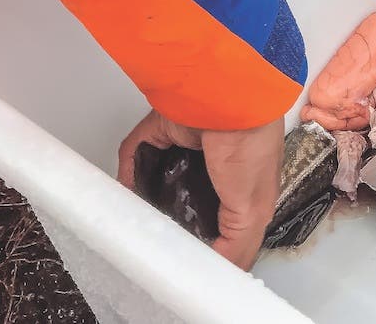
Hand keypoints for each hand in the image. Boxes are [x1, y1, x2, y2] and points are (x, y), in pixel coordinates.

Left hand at [118, 110, 283, 269]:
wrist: (230, 100)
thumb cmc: (253, 147)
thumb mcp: (254, 211)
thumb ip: (237, 248)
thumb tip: (217, 276)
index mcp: (241, 183)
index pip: (221, 217)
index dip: (208, 237)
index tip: (188, 259)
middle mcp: (214, 164)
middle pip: (187, 199)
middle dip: (173, 218)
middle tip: (157, 239)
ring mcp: (187, 146)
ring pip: (159, 177)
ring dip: (147, 196)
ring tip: (135, 219)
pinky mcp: (161, 130)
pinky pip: (137, 153)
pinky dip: (128, 170)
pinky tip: (122, 191)